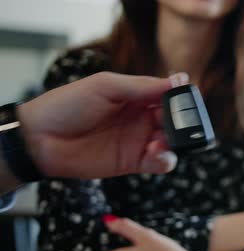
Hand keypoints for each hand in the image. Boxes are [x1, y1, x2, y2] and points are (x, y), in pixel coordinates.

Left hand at [17, 72, 188, 179]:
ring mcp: (138, 141)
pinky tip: (157, 154)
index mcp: (136, 96)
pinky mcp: (133, 162)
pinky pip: (159, 163)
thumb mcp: (106, 86)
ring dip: (174, 143)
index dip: (180, 97)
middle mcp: (141, 118)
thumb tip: (178, 80)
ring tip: (160, 142)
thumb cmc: (68, 105)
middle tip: (177, 124)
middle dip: (181, 123)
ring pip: (171, 143)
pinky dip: (165, 160)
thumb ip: (143, 86)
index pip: (168, 95)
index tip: (188, 98)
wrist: (41, 138)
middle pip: (174, 121)